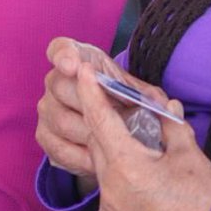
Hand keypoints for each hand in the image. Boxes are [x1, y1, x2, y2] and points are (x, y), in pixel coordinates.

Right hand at [36, 38, 164, 186]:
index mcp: (80, 60)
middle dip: (89, 106)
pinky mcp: (44, 134)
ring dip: (88, 136)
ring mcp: (47, 107)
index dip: (64, 55)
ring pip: (61, 120)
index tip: (73, 65)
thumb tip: (166, 105)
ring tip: (112, 147)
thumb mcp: (142, 97)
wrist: (114, 130)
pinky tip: (98, 161)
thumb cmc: (125, 105)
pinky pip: (57, 146)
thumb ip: (151, 98)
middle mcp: (55, 79)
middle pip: (60, 86)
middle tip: (115, 124)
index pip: (62, 49)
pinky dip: (80, 157)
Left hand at [77, 64, 210, 210]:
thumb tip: (166, 106)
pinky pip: (107, 187)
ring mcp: (109, 205)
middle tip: (119, 109)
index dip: (91, 92)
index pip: (100, 119)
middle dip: (105, 123)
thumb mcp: (190, 158)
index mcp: (126, 164)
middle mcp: (110, 185)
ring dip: (112, 151)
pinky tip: (135, 174)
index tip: (83, 70)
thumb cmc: (203, 201)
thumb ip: (172, 126)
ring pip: (101, 165)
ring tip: (134, 145)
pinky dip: (117, 175)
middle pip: (97, 142)